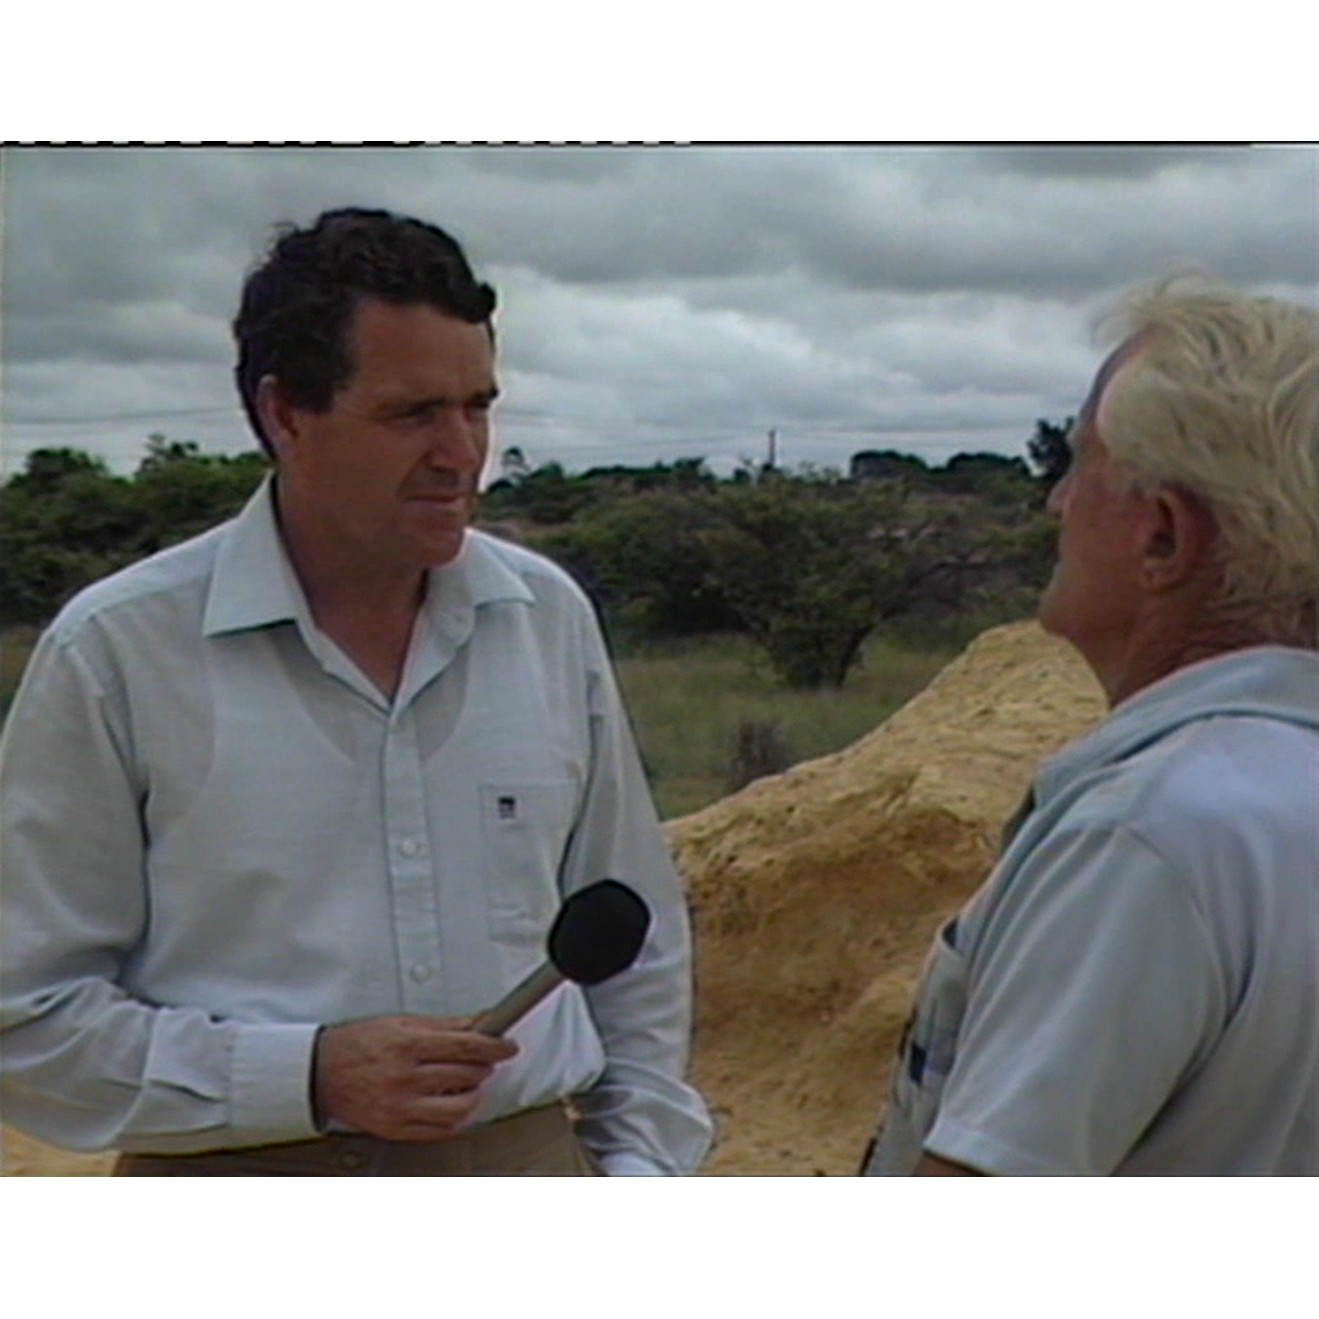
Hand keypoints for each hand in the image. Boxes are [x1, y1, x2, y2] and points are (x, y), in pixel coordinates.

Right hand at [313, 1014, 517, 1141]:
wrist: (320, 1073)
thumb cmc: (358, 1044)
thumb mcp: (402, 1023)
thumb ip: (445, 1025)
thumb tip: (480, 1022)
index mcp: (407, 1046)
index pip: (466, 1046)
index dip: (494, 1046)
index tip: (507, 1046)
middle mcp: (404, 1078)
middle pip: (467, 1075)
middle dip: (484, 1066)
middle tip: (484, 1060)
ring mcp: (400, 1108)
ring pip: (459, 1108)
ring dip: (473, 1095)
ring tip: (468, 1084)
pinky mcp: (396, 1130)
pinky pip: (440, 1130)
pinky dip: (455, 1117)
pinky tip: (451, 1103)